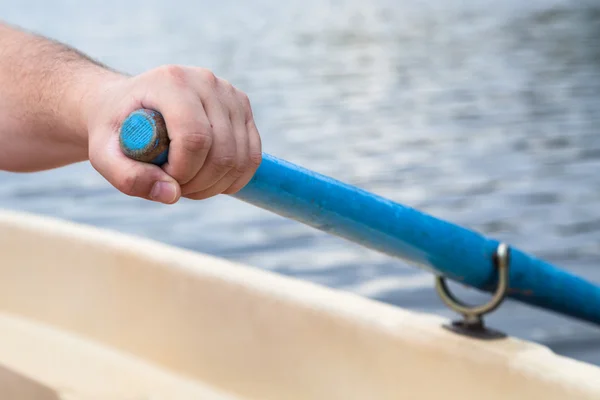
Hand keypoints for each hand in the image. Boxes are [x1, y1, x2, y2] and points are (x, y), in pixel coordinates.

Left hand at [86, 65, 261, 203]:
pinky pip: (252, 157)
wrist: (127, 105)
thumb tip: (171, 195)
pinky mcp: (243, 108)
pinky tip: (209, 179)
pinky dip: (233, 179)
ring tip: (187, 182)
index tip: (162, 179)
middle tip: (173, 186)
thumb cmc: (115, 130)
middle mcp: (206, 81)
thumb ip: (128, 177)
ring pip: (240, 159)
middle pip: (222, 152)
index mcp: (172, 82)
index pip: (195, 137)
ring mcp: (230, 93)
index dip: (183, 172)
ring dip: (215, 185)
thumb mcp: (104, 155)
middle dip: (199, 184)